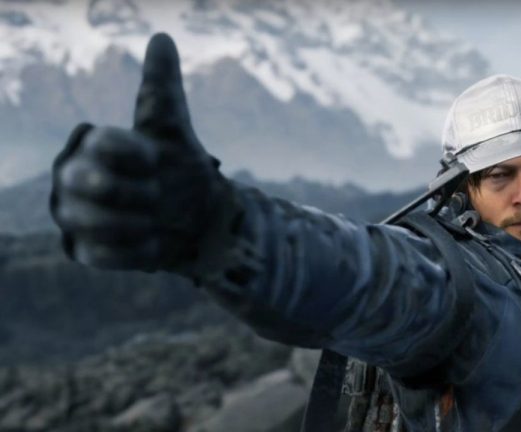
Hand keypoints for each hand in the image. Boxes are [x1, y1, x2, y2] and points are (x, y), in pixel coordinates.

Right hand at [50, 33, 233, 271]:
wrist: (195, 219)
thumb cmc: (179, 168)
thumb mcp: (174, 128)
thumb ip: (162, 87)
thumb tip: (161, 37)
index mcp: (90, 143)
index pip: (98, 142)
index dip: (134, 155)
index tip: (158, 162)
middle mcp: (69, 177)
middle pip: (78, 180)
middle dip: (128, 190)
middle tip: (158, 196)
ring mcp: (72, 215)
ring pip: (86, 221)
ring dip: (133, 224)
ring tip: (156, 221)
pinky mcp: (82, 250)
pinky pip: (98, 255)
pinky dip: (133, 252)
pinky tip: (154, 244)